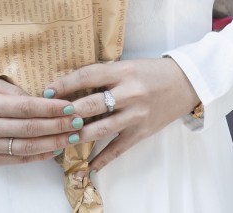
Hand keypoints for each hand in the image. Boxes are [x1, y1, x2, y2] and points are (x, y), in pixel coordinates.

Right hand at [0, 78, 79, 166]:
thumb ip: (13, 92)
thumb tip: (42, 99)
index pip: (25, 107)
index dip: (50, 108)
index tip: (70, 106)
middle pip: (30, 128)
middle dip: (58, 125)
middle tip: (78, 121)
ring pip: (27, 146)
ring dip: (54, 142)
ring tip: (72, 136)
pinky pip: (19, 158)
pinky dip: (40, 154)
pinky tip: (54, 148)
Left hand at [45, 58, 199, 171]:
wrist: (184, 83)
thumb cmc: (149, 72)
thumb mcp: (125, 66)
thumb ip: (102, 75)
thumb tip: (69, 85)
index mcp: (122, 72)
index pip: (87, 77)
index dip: (65, 84)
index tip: (47, 92)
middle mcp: (129, 93)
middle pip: (91, 105)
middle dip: (68, 113)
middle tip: (49, 118)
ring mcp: (136, 115)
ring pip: (102, 129)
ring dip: (79, 136)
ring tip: (60, 140)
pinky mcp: (142, 132)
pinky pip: (118, 148)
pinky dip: (102, 159)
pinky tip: (87, 166)